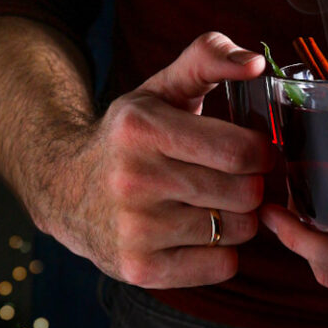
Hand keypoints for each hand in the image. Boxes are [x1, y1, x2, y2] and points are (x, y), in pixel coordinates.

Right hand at [34, 32, 273, 287]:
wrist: (65, 188)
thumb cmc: (130, 134)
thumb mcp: (161, 86)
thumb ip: (209, 57)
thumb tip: (256, 63)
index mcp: (142, 128)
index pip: (240, 151)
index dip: (262, 151)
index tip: (254, 149)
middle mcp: (134, 180)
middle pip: (246, 193)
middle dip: (253, 184)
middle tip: (237, 177)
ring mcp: (134, 230)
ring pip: (239, 230)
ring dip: (240, 217)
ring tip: (215, 202)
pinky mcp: (139, 270)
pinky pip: (222, 266)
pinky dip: (223, 250)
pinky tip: (199, 232)